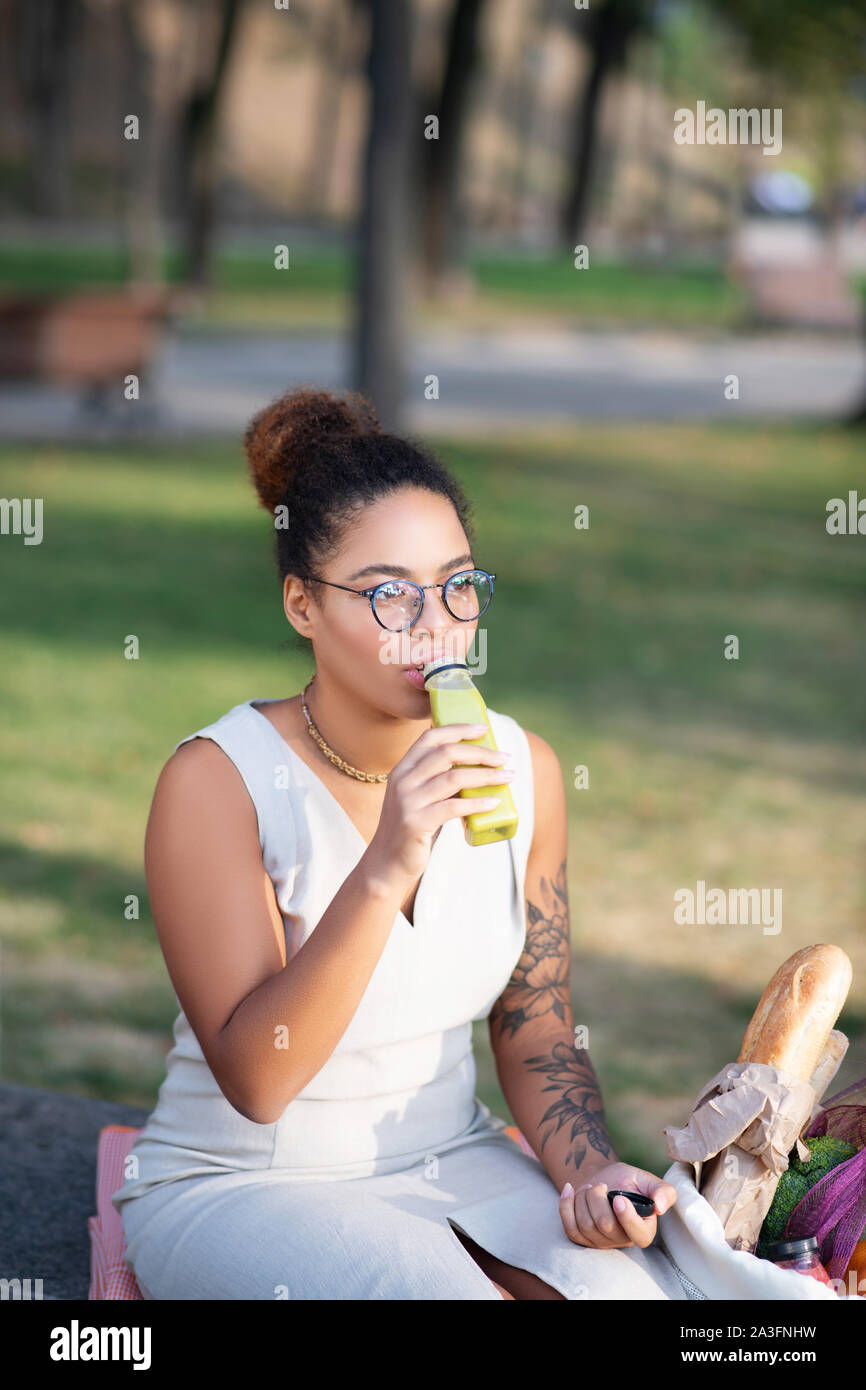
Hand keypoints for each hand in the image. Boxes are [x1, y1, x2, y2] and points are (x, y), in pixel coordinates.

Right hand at [364, 722, 511, 886]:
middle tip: (504, 757)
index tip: (483, 729)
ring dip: (486, 775)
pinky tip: (494, 802)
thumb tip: (479, 766)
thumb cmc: (413, 828)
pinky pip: (453, 807)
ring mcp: (407, 801)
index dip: (458, 729)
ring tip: (508, 777)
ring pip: (454, 778)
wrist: (387, 863)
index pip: (430, 737)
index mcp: (403, 769)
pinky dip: (477, 802)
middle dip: (480, 752)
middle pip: (446, 753)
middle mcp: (402, 780)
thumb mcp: (420, 797)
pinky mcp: (415, 823)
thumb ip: (439, 780)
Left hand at [558, 1162, 676, 1250]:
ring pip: (585, 1225)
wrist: (602, 1179)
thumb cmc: (626, 1181)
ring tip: (590, 1188)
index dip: (627, 1217)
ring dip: (583, 1198)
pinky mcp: (582, 1238)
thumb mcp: (646, 1180)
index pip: (638, 1235)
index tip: (618, 1197)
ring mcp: (601, 1242)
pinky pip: (570, 1228)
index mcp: (644, 1229)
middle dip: (597, 1197)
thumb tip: (661, 1206)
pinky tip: (569, 1189)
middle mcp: (623, 1241)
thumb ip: (662, 1190)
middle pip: (604, 1225)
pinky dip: (565, 1205)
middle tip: (600, 1185)